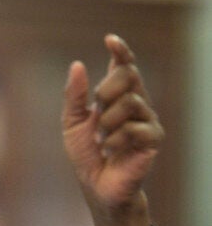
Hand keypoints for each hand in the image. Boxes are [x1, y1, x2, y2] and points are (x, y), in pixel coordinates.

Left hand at [62, 34, 162, 225]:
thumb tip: (77, 65)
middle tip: (96, 111)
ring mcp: (147, 120)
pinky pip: (136, 127)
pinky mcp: (153, 139)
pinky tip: (112, 150)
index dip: (120, 51)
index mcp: (116, 96)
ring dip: (108, 121)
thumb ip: (74, 96)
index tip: (109, 40)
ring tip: (102, 139)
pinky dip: (117, 139)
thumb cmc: (86, 154)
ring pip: (131, 101)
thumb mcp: (72, 123)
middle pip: (128, 75)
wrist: (96, 186)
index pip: (124, 66)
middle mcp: (135, 103)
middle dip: (106, 90)